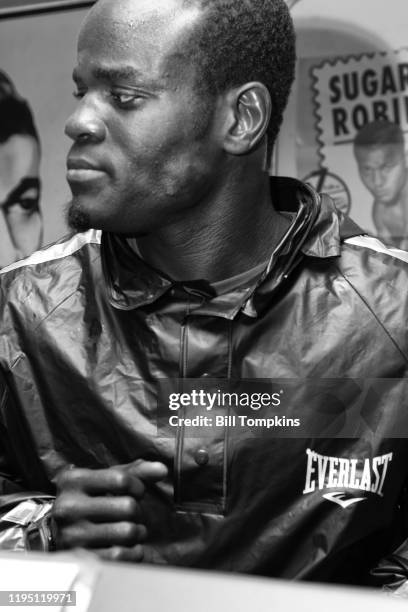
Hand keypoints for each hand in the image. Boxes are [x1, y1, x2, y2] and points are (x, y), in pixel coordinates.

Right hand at [52, 459, 167, 561]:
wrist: (57, 532)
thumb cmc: (89, 499)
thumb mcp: (105, 479)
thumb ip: (135, 472)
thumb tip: (162, 469)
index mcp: (74, 480)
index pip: (122, 479)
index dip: (138, 486)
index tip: (137, 492)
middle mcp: (69, 506)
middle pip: (128, 507)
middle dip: (138, 511)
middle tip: (132, 514)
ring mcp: (73, 534)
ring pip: (127, 532)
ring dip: (138, 532)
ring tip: (132, 530)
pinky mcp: (80, 559)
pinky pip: (121, 556)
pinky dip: (134, 552)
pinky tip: (129, 547)